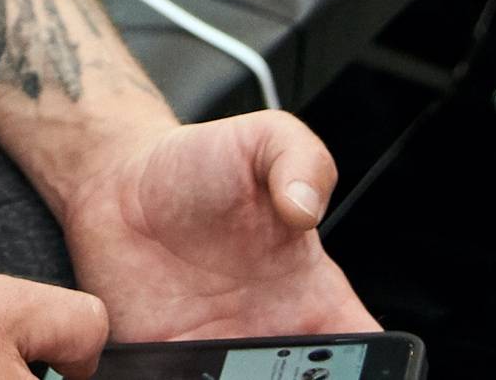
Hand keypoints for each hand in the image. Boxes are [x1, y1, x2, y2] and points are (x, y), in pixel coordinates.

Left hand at [59, 115, 376, 343]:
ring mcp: (221, 352)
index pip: (364, 349)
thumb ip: (301, 159)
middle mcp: (271, 333)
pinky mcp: (168, 359)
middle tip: (289, 370)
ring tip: (238, 369)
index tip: (365, 369)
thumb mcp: (264, 140)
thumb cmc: (199, 162)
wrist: (118, 179)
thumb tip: (304, 204)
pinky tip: (189, 372)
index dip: (377, 369)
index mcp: (313, 294)